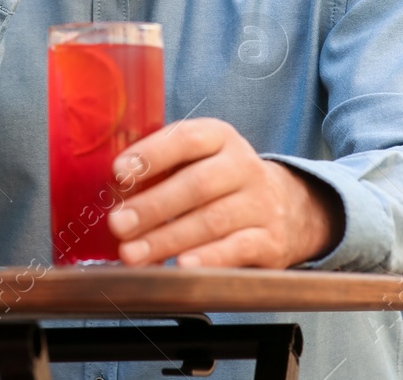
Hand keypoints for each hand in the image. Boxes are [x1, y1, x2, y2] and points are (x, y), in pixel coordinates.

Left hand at [105, 118, 342, 268]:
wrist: (288, 207)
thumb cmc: (221, 183)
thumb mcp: (197, 162)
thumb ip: (159, 170)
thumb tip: (114, 192)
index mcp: (219, 137)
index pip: (186, 139)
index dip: (152, 155)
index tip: (119, 172)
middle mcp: (243, 166)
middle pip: (197, 184)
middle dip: (153, 206)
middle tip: (118, 223)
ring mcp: (261, 203)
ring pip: (212, 220)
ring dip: (167, 239)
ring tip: (133, 253)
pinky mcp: (271, 239)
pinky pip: (238, 249)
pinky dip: (208, 258)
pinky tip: (182, 265)